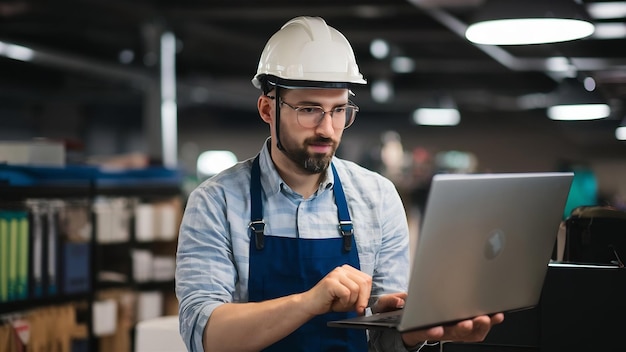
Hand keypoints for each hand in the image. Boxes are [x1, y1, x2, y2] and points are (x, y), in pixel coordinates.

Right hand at [301, 264, 371, 315]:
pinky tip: (336, 303)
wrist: (311, 304)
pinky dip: (343, 303)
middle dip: (362, 299)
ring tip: (340, 303)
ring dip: (350, 302)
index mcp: (347, 270)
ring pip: (356, 289)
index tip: (363, 305)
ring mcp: (336, 274)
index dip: (367, 293)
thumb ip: (359, 296)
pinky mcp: (331, 282)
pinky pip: (346, 293)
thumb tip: (367, 302)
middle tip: (357, 309)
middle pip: (363, 282)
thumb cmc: (329, 301)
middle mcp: (342, 269)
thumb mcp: (348, 298)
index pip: (366, 279)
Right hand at [371, 293, 504, 346]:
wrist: (404, 322)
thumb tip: (399, 301)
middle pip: (452, 334)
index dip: (430, 331)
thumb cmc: (397, 314)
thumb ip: (389, 303)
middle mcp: (436, 330)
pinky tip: (495, 316)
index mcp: (416, 326)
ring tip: (487, 317)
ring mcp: (450, 329)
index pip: (423, 331)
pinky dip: (487, 323)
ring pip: (467, 334)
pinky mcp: (460, 325)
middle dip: (463, 328)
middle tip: (470, 320)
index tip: (436, 329)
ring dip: (478, 327)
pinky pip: (476, 329)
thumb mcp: (385, 306)